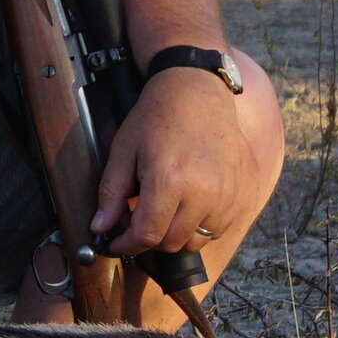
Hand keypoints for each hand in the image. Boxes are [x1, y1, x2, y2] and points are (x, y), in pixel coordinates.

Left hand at [89, 64, 254, 269]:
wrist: (198, 92)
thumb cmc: (158, 116)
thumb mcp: (124, 150)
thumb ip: (111, 193)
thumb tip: (100, 228)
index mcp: (169, 181)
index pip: (147, 235)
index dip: (126, 245)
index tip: (116, 243)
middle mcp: (201, 193)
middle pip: (170, 243)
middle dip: (147, 239)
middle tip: (134, 218)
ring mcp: (223, 195)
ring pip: (194, 241)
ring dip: (173, 235)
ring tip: (161, 211)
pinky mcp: (236, 193)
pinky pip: (215, 230)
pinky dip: (197, 227)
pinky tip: (184, 206)